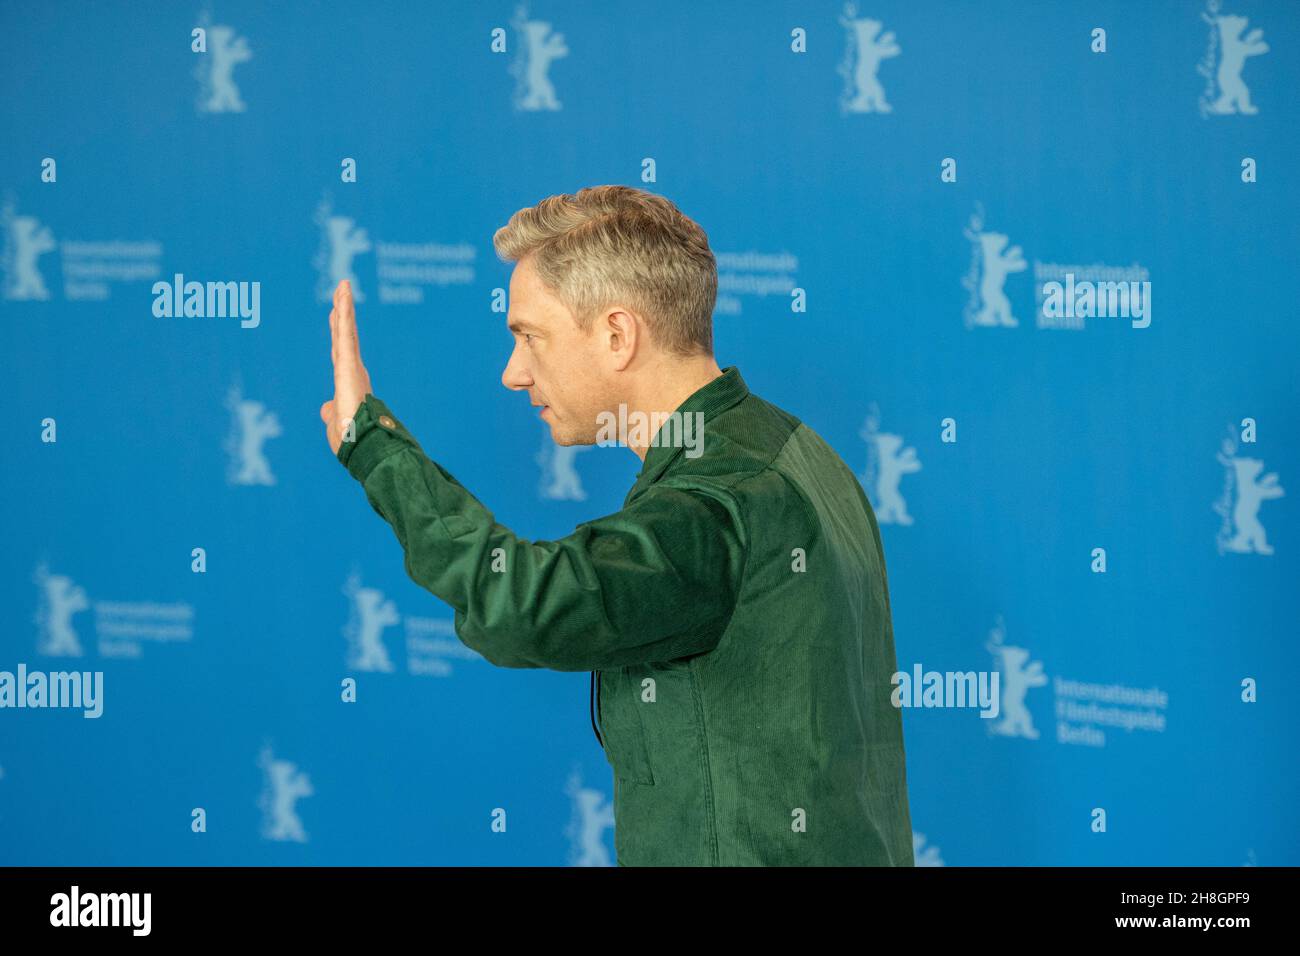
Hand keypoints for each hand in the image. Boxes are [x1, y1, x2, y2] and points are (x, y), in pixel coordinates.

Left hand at [321, 279, 373, 455]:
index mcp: (347, 383)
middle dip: (342, 312)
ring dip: (344, 306)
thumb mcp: (334, 422)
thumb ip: (330, 411)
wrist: (359, 444)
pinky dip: (345, 313)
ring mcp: (352, 365)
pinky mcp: (350, 363)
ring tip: (343, 284)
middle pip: (343, 335)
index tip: (335, 314)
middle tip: (342, 289)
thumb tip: (325, 408)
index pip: (340, 351)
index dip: (338, 332)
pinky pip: (346, 332)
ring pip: (346, 330)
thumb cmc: (349, 439)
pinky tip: (343, 295)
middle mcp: (352, 370)